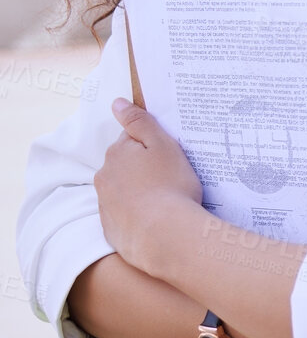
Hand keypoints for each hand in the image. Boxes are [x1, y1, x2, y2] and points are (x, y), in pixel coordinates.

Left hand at [95, 99, 203, 270]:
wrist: (164, 234)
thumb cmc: (170, 185)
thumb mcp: (163, 145)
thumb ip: (140, 122)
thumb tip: (117, 103)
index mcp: (118, 153)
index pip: (132, 140)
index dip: (151, 146)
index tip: (168, 156)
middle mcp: (105, 175)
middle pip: (125, 164)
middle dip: (142, 168)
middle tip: (171, 177)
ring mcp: (105, 203)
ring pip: (123, 189)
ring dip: (139, 190)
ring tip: (166, 199)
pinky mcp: (110, 227)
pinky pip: (124, 213)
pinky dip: (137, 212)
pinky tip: (156, 217)